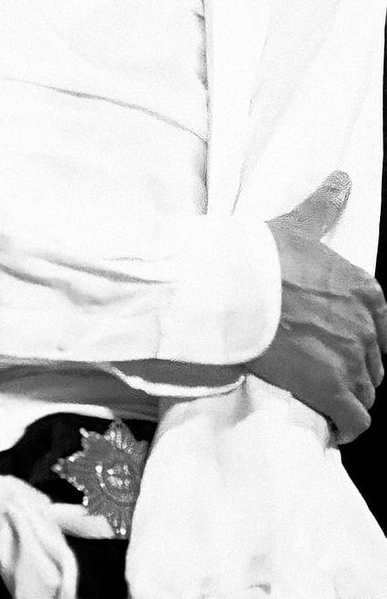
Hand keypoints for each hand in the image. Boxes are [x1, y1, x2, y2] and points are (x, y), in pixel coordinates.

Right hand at [249, 171, 386, 442]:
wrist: (235, 287)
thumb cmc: (262, 255)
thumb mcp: (300, 227)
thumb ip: (325, 206)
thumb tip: (344, 178)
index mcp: (366, 290)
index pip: (378, 328)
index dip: (356, 339)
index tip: (332, 344)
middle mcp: (366, 326)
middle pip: (373, 363)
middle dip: (353, 370)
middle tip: (322, 372)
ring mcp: (352, 360)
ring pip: (366, 393)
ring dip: (347, 399)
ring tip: (322, 399)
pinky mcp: (333, 390)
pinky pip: (354, 422)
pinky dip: (345, 428)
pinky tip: (330, 427)